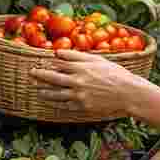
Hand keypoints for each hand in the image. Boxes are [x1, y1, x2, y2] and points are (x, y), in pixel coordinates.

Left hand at [29, 49, 147, 117]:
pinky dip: (55, 103)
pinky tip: (50, 101)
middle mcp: (77, 81)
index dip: (49, 62)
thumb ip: (77, 56)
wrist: (128, 93)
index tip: (41, 61)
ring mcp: (78, 95)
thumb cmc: (116, 74)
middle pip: (52, 77)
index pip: (59, 63)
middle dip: (39, 75)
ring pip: (55, 94)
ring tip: (37, 90)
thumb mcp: (99, 60)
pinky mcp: (82, 107)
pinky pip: (64, 105)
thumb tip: (58, 53)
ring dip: (44, 91)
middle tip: (31, 73)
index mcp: (81, 67)